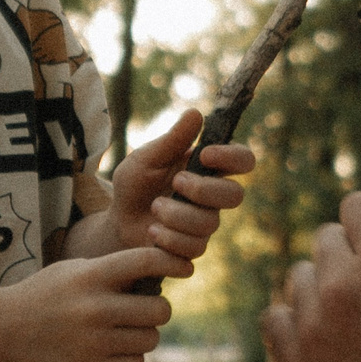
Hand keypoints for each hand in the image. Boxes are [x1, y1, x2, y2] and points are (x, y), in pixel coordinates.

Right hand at [0, 245, 180, 361]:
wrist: (4, 330)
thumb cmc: (47, 293)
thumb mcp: (75, 269)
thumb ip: (114, 269)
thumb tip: (164, 269)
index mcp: (92, 276)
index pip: (145, 261)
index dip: (172, 262)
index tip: (184, 268)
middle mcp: (96, 308)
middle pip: (160, 309)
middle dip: (157, 309)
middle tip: (144, 309)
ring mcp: (94, 341)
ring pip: (151, 339)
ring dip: (145, 334)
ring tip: (125, 330)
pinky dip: (131, 357)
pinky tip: (114, 349)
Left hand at [107, 108, 253, 261]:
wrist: (117, 221)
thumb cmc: (134, 184)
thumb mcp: (145, 158)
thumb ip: (171, 140)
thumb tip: (195, 113)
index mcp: (208, 168)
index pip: (243, 160)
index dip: (233, 158)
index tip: (206, 155)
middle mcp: (213, 196)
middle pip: (235, 195)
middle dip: (203, 190)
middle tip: (176, 182)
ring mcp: (205, 223)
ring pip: (209, 223)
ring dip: (177, 214)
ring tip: (155, 208)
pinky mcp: (193, 247)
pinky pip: (194, 247)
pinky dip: (169, 238)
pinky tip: (153, 231)